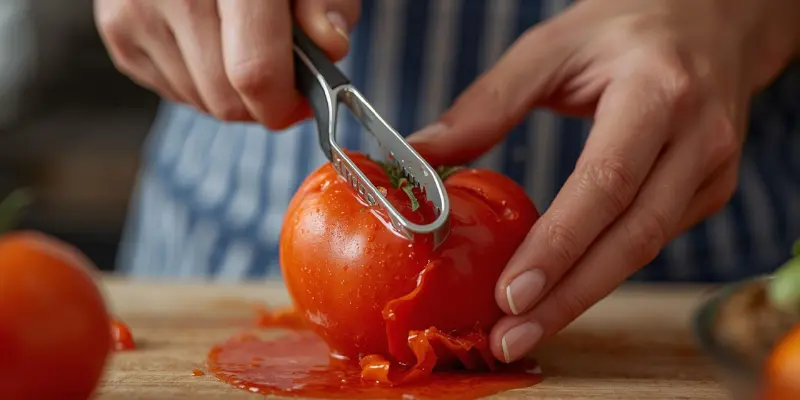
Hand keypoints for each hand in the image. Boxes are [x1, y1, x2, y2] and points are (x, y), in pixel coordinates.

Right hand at [94, 0, 359, 128]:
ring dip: (230, 91)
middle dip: (261, 101)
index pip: (255, 73)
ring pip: (200, 101)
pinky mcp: (116, 29)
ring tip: (241, 43)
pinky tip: (209, 40)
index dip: (285, 105)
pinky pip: (172, 90)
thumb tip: (329, 45)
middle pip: (226, 100)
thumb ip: (326, 1)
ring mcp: (135, 12)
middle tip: (280, 72)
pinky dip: (199, 80)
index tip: (302, 102)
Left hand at [408, 0, 799, 362]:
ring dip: (583, 296)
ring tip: (525, 330)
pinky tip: (562, 292)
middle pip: (632, 236)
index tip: (511, 294)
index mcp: (658, 91)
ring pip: (646, 249)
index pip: (605, 182)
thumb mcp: (553, 47)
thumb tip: (422, 151)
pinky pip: (651, 240)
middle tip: (510, 337)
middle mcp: (698, 137)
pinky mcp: (711, 190)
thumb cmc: (625, 28)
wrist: (711, 22)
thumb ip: (488, 101)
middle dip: (568, 296)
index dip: (559, 245)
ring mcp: (713, 168)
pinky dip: (603, 270)